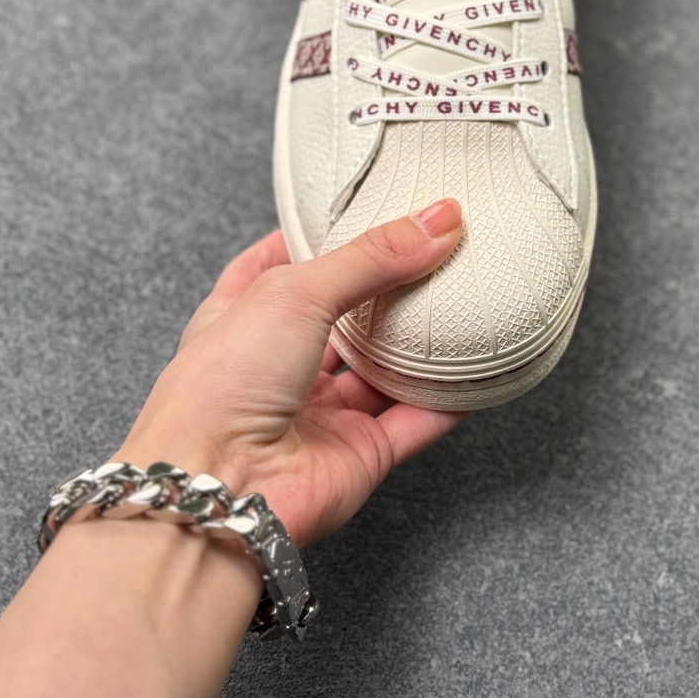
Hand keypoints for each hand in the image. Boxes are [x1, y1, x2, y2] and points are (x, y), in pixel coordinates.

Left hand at [114, 198, 464, 547]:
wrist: (219, 490)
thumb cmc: (219, 388)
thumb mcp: (294, 291)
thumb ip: (370, 256)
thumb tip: (435, 220)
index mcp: (243, 315)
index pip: (281, 263)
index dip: (320, 236)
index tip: (366, 207)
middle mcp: (280, 363)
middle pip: (345, 314)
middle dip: (387, 284)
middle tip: (434, 247)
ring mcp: (320, 411)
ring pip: (385, 367)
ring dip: (423, 338)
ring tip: (466, 293)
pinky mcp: (359, 454)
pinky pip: (416, 420)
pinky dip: (450, 398)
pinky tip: (479, 369)